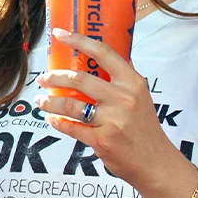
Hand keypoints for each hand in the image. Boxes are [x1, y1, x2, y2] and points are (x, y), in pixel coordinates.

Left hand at [35, 29, 174, 189]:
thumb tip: (98, 56)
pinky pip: (71, 127)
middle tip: (42, 78)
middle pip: (79, 78)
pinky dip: (57, 121)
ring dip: (50, 101)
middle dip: (54, 77)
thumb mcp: (139, 97)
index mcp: (132, 82)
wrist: (155, 162)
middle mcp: (123, 98)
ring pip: (70, 104)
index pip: (103, 52)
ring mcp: (112, 119)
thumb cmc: (144, 128)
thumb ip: (120, 79)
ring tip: (41, 101)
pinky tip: (53, 118)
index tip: (59, 34)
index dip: (78, 40)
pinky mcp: (102, 140)